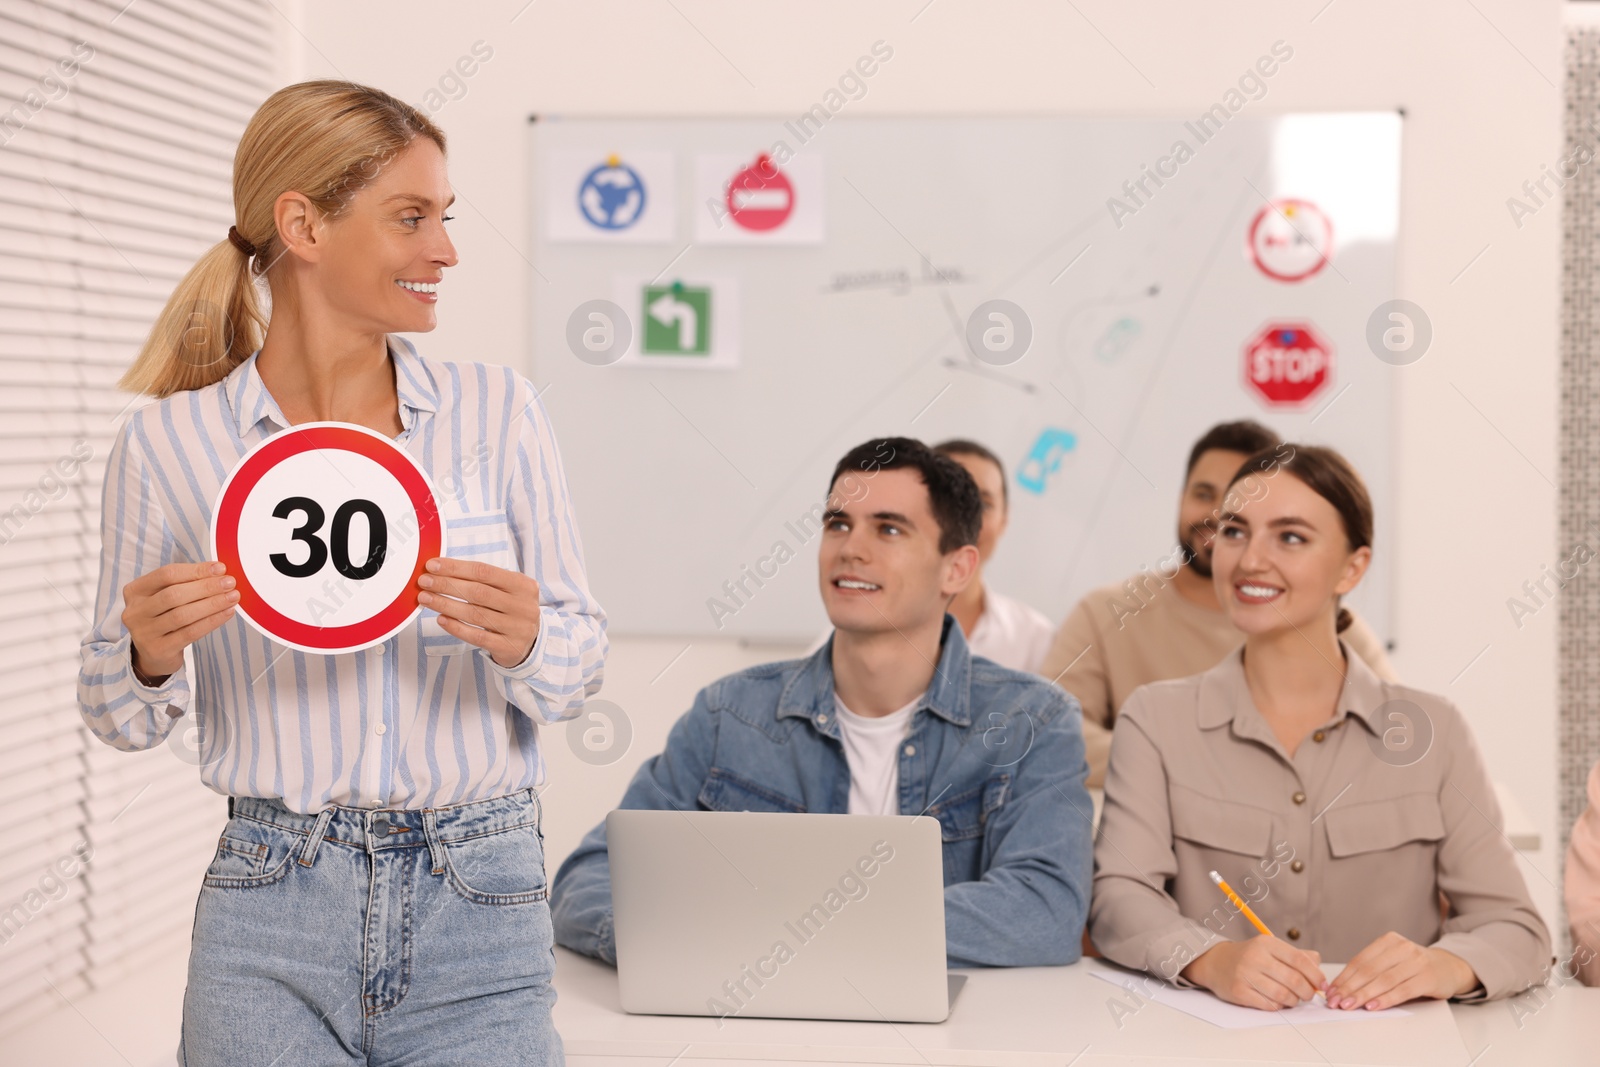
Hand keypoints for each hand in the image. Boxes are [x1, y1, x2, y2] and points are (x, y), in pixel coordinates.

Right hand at [123, 561, 238, 679]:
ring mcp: (144, 632)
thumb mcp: (165, 597)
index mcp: (135, 591)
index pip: (166, 575)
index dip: (195, 570)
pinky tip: (227, 613)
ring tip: (232, 597)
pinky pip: (189, 633)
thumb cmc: (164, 617)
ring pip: (182, 615)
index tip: (220, 568)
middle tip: (230, 583)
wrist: (154, 654)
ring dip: (212, 604)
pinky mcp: (158, 649)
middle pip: (174, 594)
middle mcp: (135, 611)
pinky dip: (211, 621)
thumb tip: (219, 572)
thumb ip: (186, 583)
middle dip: (206, 587)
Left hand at [417, 558, 540, 668]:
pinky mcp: (508, 647)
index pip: (484, 572)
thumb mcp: (506, 590)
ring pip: (475, 614)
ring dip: (446, 604)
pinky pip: (477, 637)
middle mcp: (523, 606)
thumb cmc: (510, 609)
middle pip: (478, 592)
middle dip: (447, 585)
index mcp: (523, 585)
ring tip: (425, 598)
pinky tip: (441, 619)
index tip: (432, 565)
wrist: (531, 641)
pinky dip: (456, 627)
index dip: (456, 568)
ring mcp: (517, 628)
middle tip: (424, 581)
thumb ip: (481, 580)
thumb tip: (441, 570)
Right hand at [1181, 936, 1325, 1009]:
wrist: (1217, 963)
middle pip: (1293, 980)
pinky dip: (1279, 1006)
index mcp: (1266, 943)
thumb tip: (1319, 971)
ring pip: (1282, 995)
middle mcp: (1255, 957)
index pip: (1299, 960)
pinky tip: (1278, 1001)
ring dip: (1294, 1001)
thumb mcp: (1272, 949)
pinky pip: (1269, 1005)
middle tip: (1308, 995)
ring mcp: (1245, 974)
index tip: (1322, 984)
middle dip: (1307, 992)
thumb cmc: (1251, 957)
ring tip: (1293, 999)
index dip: (1315, 975)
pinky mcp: (1238, 991)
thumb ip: (1298, 956)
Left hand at [1324, 932, 1476, 1009]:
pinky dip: (1385, 999)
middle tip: (1335, 1001)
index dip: (1344, 977)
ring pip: (1383, 981)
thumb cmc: (1414, 966)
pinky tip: (1373, 1006)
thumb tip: (1341, 986)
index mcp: (1388, 941)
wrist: (1448, 967)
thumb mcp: (1392, 960)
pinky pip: (1402, 990)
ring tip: (1349, 1005)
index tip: (1331, 991)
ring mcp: (1416, 962)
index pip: (1360, 961)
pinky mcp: (1427, 978)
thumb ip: (1372, 969)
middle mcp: (1402, 947)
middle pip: (1369, 971)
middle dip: (1349, 988)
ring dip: (1363, 995)